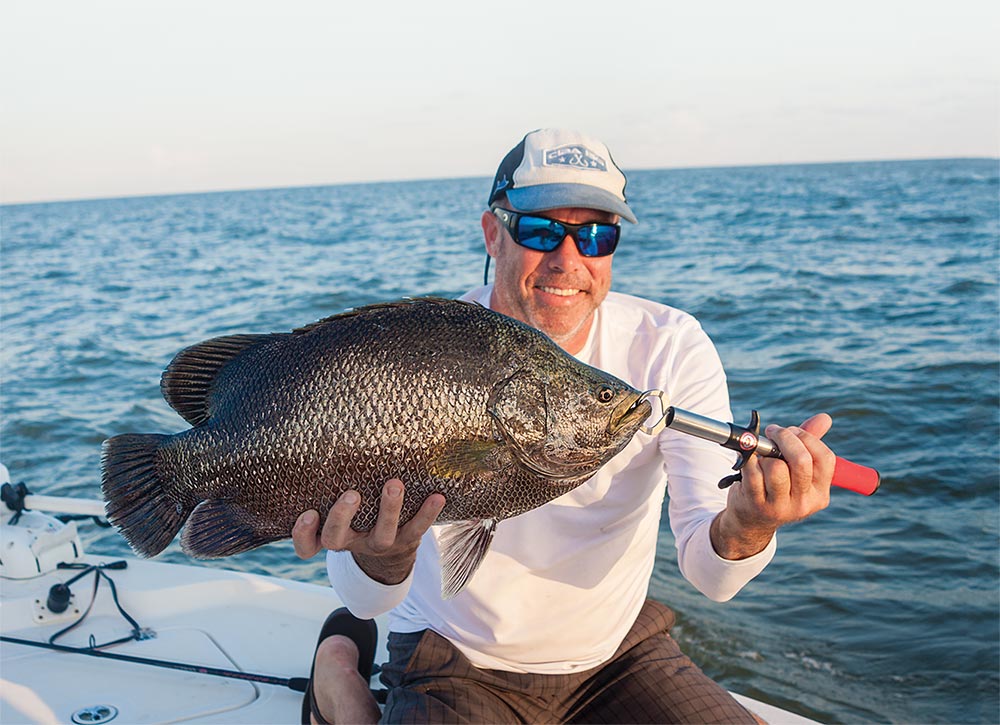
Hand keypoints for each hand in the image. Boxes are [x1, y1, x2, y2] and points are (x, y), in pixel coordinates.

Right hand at [291, 479, 445, 584]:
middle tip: (352, 495)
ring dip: (389, 509)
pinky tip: (437, 496)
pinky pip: (417, 529)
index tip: (308, 513)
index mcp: (330, 535)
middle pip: (337, 538)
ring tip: (394, 484)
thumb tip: (331, 431)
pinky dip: (427, 513)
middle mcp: (351, 542)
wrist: (390, 553)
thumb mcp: (340, 505)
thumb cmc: (357, 515)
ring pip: (382, 534)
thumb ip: (331, 483)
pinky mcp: (405, 541)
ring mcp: (379, 544)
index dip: (303, 534)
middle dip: (342, 517)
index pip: (306, 546)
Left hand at [711, 413, 835, 559]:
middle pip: (801, 460)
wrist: (750, 520)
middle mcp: (804, 502)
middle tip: (773, 432)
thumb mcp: (795, 469)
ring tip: (760, 456)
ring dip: (764, 454)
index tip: (790, 430)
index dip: (806, 437)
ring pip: (776, 467)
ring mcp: (781, 507)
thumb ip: (810, 442)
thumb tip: (825, 417)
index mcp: (820, 493)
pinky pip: (753, 473)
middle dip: (785, 438)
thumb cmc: (775, 487)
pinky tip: (748, 463)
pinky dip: (748, 462)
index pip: (825, 458)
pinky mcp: (757, 505)